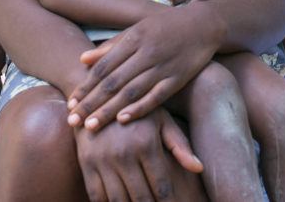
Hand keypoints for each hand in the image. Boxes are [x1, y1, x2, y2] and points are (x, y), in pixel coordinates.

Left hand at [67, 4, 219, 130]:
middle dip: (91, 103)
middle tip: (73, 121)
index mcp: (133, 39)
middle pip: (113, 82)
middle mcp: (145, 53)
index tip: (71, 103)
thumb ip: (111, 46)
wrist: (203, 24)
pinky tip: (123, 121)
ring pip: (131, 92)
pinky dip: (139, 108)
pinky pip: (156, 96)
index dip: (86, 86)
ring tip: (91, 126)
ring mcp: (162, 67)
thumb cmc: (166, 26)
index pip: (103, 67)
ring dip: (109, 110)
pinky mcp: (178, 78)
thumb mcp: (137, 29)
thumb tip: (83, 59)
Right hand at [74, 107, 202, 200]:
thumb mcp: (162, 121)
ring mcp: (102, 159)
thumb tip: (198, 168)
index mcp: (145, 144)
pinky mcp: (86, 163)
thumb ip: (179, 145)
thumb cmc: (138, 110)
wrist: (99, 94)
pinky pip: (97, 195)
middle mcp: (123, 153)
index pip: (161, 187)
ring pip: (118, 200)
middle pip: (141, 198)